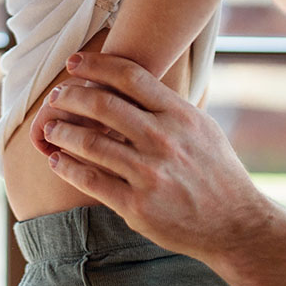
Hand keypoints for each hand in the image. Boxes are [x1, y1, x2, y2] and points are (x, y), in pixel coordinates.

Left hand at [41, 51, 258, 263]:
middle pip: (104, 105)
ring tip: (50, 128)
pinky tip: (57, 160)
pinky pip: (92, 181)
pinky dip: (68, 168)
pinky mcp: (137, 206)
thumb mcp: (200, 126)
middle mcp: (163, 139)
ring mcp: (149, 173)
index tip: (74, 63)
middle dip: (71, 96)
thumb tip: (131, 82)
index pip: (130, 77)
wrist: (236, 223)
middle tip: (56, 97)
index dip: (97, 66)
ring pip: (92, 143)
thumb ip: (167, 106)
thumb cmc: (216, 170)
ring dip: (62, 132)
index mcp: (179, 114)